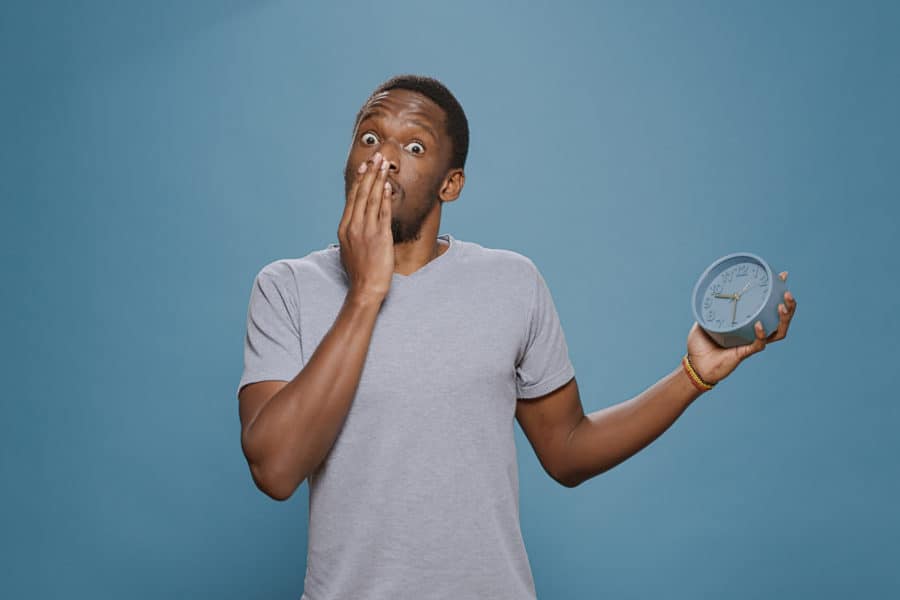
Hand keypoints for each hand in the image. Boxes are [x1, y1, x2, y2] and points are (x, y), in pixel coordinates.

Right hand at [337, 152, 394, 301]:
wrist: (365, 288)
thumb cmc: (360, 272)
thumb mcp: (349, 249)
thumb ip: (352, 233)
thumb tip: (356, 223)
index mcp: (344, 228)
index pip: (352, 198)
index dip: (360, 180)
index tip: (365, 167)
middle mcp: (353, 226)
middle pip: (362, 193)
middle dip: (370, 173)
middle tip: (377, 157)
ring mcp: (366, 230)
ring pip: (372, 199)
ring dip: (379, 179)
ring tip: (384, 165)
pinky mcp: (379, 236)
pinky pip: (383, 212)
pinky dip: (386, 197)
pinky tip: (388, 186)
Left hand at [686, 271, 796, 385]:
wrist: (694, 365)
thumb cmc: (700, 345)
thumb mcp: (703, 320)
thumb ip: (707, 308)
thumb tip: (708, 292)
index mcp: (747, 323)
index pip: (768, 307)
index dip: (777, 293)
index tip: (783, 276)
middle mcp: (754, 333)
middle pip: (781, 319)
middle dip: (789, 306)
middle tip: (787, 293)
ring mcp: (751, 343)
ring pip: (778, 332)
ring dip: (783, 319)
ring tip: (782, 307)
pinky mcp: (745, 353)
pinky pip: (759, 344)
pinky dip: (761, 334)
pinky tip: (758, 324)